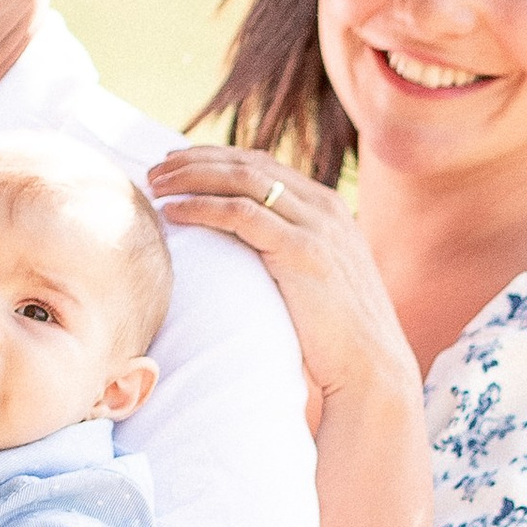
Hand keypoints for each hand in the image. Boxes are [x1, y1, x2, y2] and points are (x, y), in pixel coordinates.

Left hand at [143, 145, 421, 416]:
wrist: (371, 367)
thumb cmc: (337, 339)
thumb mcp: (315, 283)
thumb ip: (289, 257)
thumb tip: (249, 261)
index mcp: (326, 208)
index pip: (263, 165)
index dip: (215, 159)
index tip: (177, 164)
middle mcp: (323, 207)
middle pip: (248, 164)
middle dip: (196, 161)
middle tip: (155, 170)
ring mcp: (316, 226)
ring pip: (242, 180)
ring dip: (192, 178)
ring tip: (154, 186)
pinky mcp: (303, 252)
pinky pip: (242, 216)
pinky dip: (202, 208)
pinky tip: (173, 212)